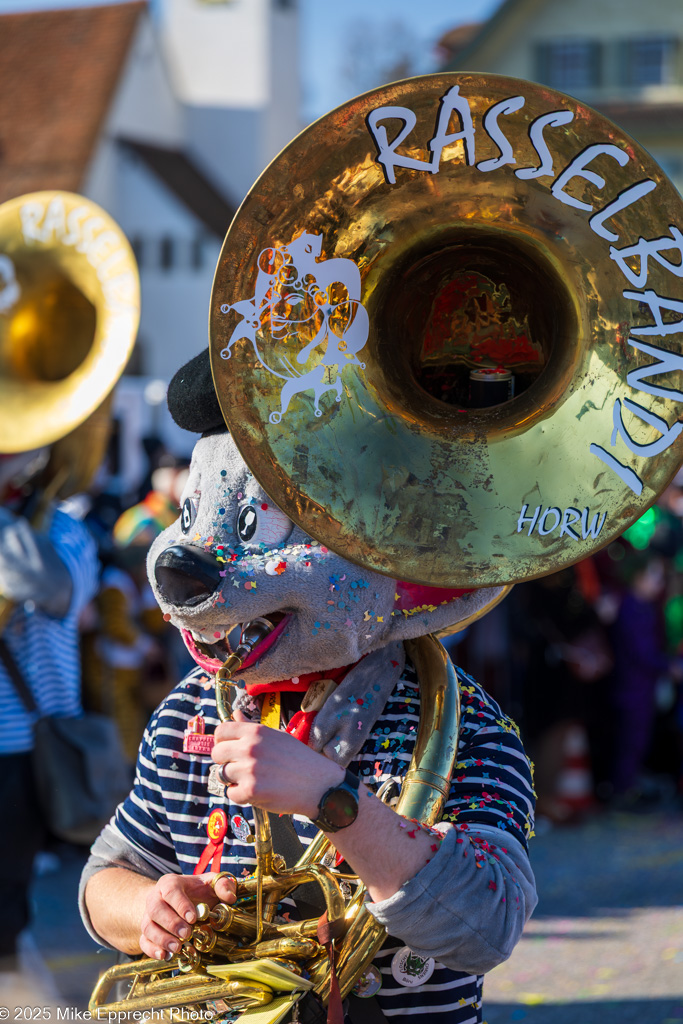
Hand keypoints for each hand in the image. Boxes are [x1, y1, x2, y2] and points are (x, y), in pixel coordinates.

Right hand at [139, 871, 235, 959]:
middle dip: (171, 923)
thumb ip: (223, 885)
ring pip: (147, 926)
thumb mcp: (211, 883)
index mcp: (170, 883)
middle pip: (155, 909)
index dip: (180, 904)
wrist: (181, 900)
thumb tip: (230, 897)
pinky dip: (152, 950)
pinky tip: (165, 956)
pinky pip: (143, 941)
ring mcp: (149, 916)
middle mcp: (155, 898)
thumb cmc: (198, 891)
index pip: (170, 890)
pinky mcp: (147, 932)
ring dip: (161, 939)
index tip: (193, 918)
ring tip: (177, 948)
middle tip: (186, 934)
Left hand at [211, 710, 342, 817]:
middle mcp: (250, 747)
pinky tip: (257, 791)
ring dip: (234, 779)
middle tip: (241, 767)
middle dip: (225, 761)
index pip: (221, 731)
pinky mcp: (251, 791)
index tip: (229, 748)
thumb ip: (251, 726)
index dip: (222, 741)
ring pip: (222, 774)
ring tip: (253, 779)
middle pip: (217, 753)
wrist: (319, 784)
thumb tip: (235, 714)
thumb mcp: (277, 736)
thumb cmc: (299, 759)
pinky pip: (231, 793)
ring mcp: (249, 770)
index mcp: (256, 731)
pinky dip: (241, 795)